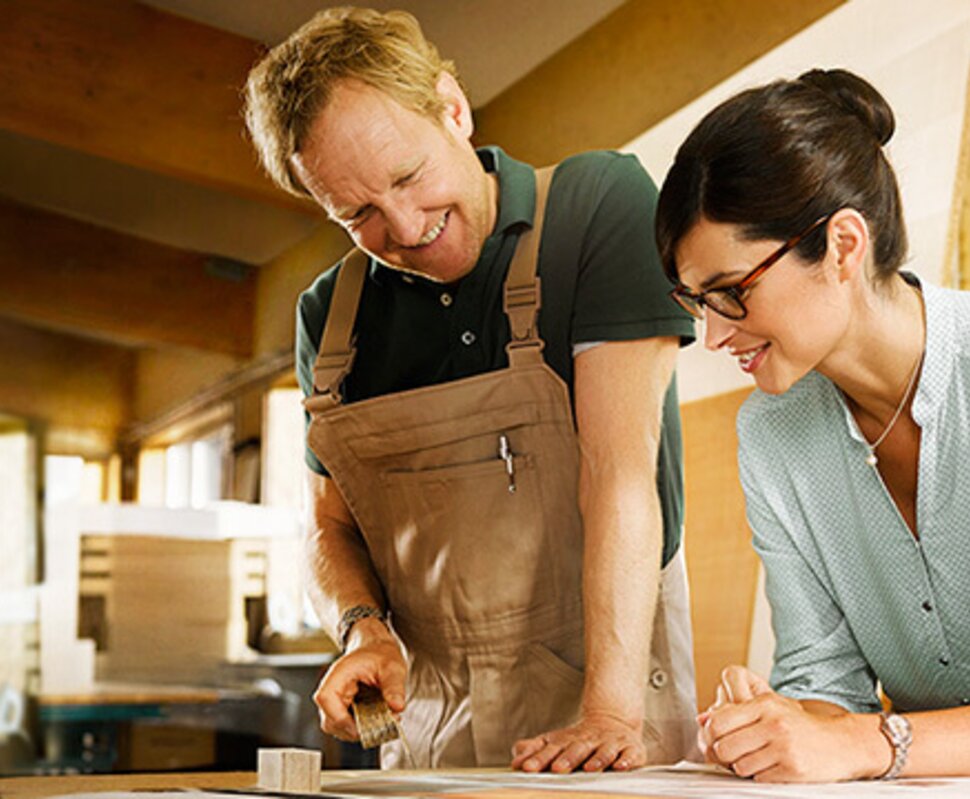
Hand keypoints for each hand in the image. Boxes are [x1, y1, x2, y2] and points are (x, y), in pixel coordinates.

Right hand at [313, 633, 406, 741]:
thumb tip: (397, 706)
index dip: (340, 718)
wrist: (377, 649)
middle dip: (354, 729)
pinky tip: (375, 720)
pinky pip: (345, 726)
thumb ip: (395, 687)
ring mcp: (336, 700)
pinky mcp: (343, 708)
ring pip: (336, 727)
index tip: (362, 726)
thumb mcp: (392, 667)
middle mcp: (333, 688)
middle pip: (330, 720)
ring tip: (379, 723)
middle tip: (377, 727)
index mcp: (339, 674)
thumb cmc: (380, 654)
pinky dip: (360, 728)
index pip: (326, 699)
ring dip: (358, 731)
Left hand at [511, 712, 645, 772]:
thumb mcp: (555, 741)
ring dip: (596, 760)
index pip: (551, 749)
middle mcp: (588, 740)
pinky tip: (619, 767)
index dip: (538, 759)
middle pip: (576, 749)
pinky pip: (630, 755)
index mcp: (567, 740)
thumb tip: (516, 759)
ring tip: (587, 769)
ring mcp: (610, 744)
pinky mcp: (631, 749)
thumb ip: (535, 750)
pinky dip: (626, 761)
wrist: (612, 721)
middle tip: (556, 769)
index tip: (526, 768)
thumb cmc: (578, 739)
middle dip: (567, 759)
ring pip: (603, 751)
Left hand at [701, 666, 889, 781]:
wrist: (842, 743)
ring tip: (758, 758)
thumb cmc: (801, 726)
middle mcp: (773, 723)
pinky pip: (759, 779)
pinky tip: (772, 767)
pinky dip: (760, 776)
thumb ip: (734, 712)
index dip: (709, 736)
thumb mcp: (769, 709)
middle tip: (732, 755)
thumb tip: (701, 719)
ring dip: (743, 766)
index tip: (713, 741)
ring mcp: (783, 747)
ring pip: (739, 766)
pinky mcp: (793, 769)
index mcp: (763, 704)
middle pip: (723, 747)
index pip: (718, 722)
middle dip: (723, 756)